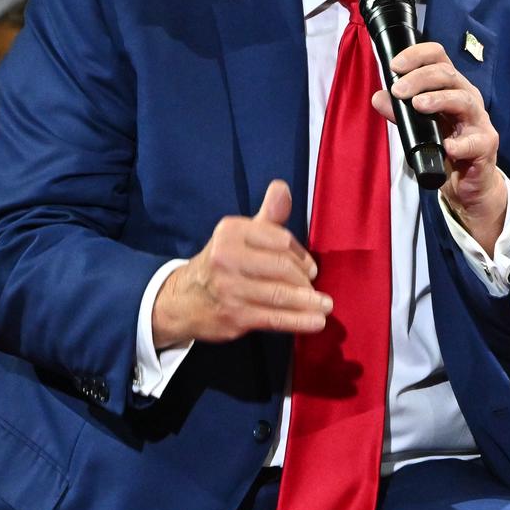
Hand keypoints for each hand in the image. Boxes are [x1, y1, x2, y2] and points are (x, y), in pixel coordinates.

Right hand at [151, 179, 328, 348]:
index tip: (310, 267)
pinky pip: (274, 318)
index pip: (280, 240)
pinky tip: (316, 322)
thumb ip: (268, 215)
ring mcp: (229, 288)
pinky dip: (299, 320)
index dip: (300, 255)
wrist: (183, 300)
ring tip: (326, 306)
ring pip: (280, 294)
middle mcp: (226, 258)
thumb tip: (282, 187)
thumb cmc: (224, 263)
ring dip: (309, 301)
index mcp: (231, 232)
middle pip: (282, 267)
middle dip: (304, 279)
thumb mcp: (241, 234)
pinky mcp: (234, 316)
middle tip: (315, 288)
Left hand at [376, 41, 506, 251]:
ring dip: (439, 99)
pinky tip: (447, 147)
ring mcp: (479, 121)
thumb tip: (378, 97)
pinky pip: (475, 142)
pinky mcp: (486, 145)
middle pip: (448, 74)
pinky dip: (460, 144)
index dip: (417, 55)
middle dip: (420, 78)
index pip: (439, 57)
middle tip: (398, 91)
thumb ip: (399, 112)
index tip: (394, 66)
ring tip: (418, 105)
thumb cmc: (445, 147)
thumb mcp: (418, 127)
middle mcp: (467, 98)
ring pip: (463, 100)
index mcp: (451, 87)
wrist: (468, 182)